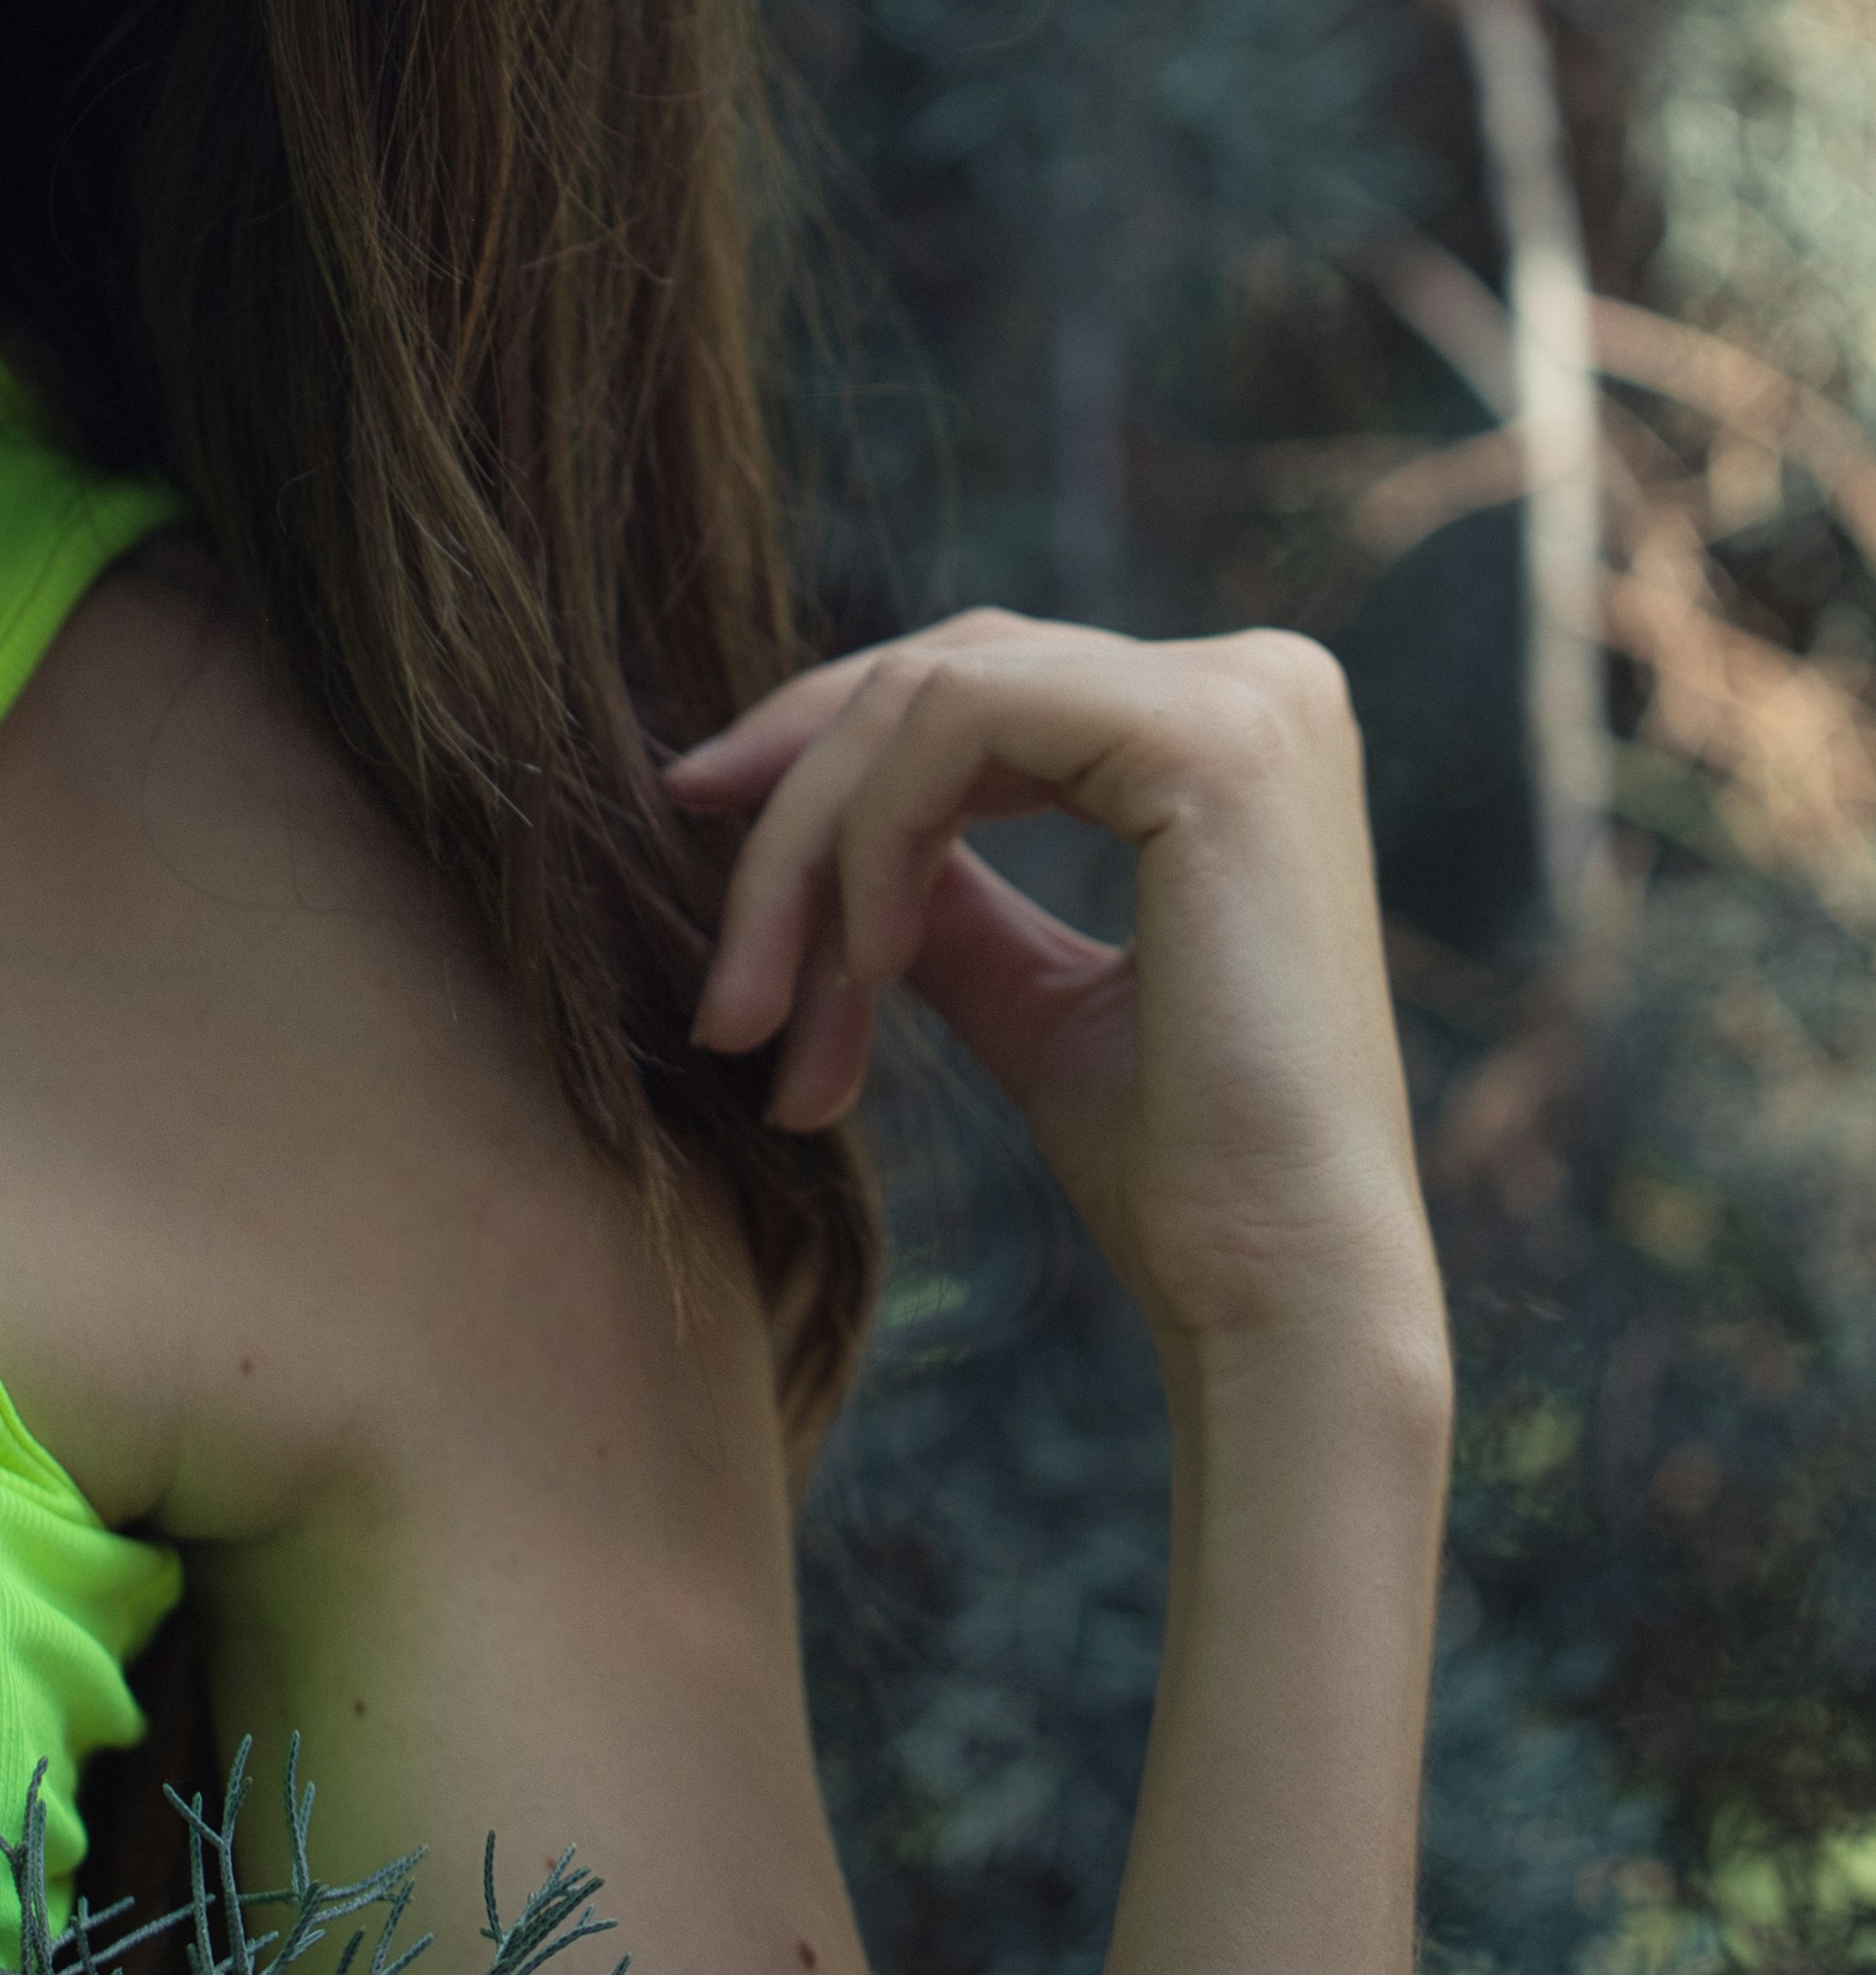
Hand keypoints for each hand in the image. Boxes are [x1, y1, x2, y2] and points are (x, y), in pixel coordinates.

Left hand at [669, 609, 1443, 1366]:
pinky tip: (870, 970)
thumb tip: (817, 819)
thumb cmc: (1180, 1175)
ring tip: (767, 1022)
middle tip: (717, 978)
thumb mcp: (1033, 995)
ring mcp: (1243, 693)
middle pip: (940, 677)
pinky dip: (873, 838)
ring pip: (926, 696)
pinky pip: (955, 720)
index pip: (976, 684)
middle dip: (795, 813)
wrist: (1283, 1297)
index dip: (821, 750)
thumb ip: (946, 891)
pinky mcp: (1208, 735)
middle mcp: (1258, 679)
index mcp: (1232, 730)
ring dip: (810, 856)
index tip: (692, 820)